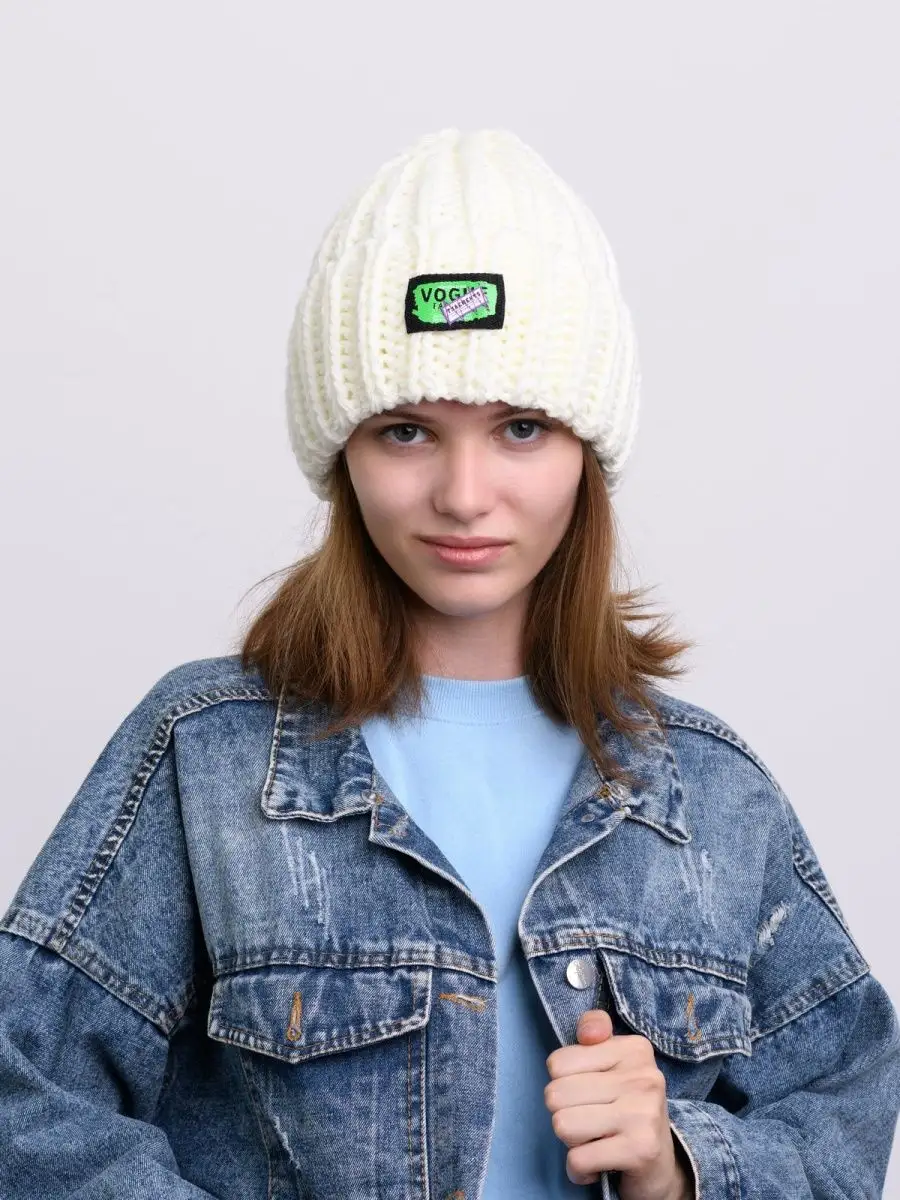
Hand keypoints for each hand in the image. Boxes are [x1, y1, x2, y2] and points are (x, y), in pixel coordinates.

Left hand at [544, 1008, 694, 1198]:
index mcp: (634, 1048)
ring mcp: (644, 1112)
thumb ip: (593, 1030)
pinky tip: (598, 1165)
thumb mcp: (610, 1061)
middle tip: (590, 1122)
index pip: (557, 1063)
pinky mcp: (641, 1150)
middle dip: (564, 1115)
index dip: (563, 1085)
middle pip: (555, 1095)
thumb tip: (588, 1033)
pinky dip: (579, 1171)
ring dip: (571, 1143)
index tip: (589, 1095)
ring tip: (595, 1141)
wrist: (661, 1165)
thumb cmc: (625, 1108)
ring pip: (562, 1125)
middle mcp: (643, 1076)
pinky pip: (578, 1159)